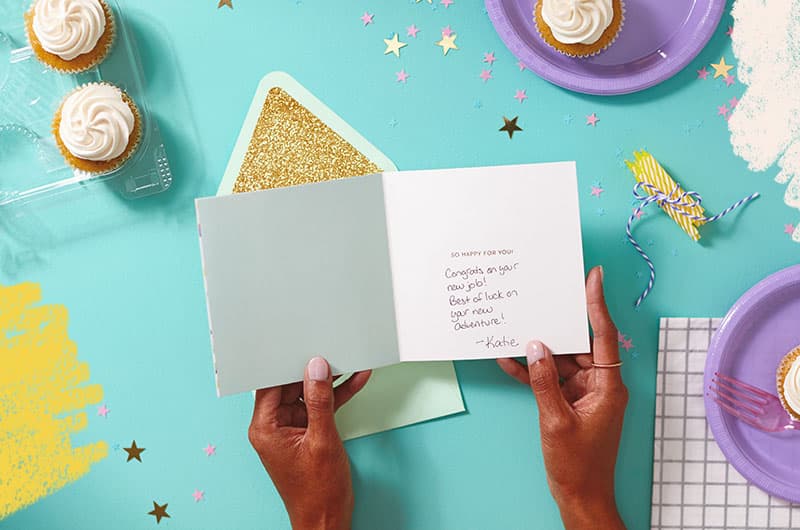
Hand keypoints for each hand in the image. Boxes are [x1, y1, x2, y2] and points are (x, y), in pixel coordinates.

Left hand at [248, 357, 370, 529]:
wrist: (327, 520)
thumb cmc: (317, 492)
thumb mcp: (322, 440)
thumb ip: (319, 401)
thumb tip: (316, 368)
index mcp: (265, 427)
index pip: (270, 384)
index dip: (285, 363)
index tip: (302, 346)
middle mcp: (274, 426)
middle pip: (289, 385)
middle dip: (311, 368)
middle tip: (329, 347)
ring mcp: (292, 428)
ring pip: (308, 393)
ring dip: (329, 380)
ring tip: (347, 358)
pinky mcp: (308, 432)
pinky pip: (321, 406)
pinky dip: (337, 396)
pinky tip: (355, 380)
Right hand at [497, 267, 627, 529]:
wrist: (579, 497)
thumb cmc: (578, 465)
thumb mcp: (556, 421)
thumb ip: (544, 382)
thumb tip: (535, 347)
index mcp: (608, 385)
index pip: (604, 335)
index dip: (597, 304)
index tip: (592, 276)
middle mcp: (599, 384)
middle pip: (578, 344)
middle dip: (558, 324)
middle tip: (542, 296)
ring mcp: (583, 393)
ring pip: (560, 360)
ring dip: (539, 350)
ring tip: (516, 325)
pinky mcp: (568, 403)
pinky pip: (550, 379)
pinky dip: (532, 372)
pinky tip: (509, 360)